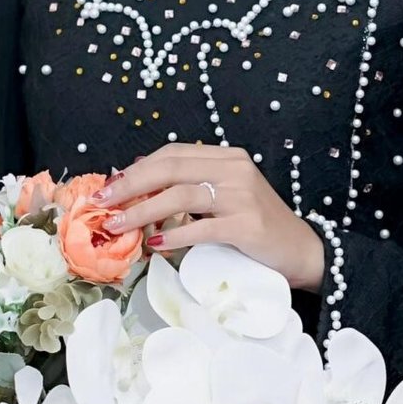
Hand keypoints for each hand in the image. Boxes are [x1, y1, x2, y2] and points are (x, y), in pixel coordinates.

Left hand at [99, 144, 325, 292]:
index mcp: (228, 157)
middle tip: (102, 202)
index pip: (174, 153)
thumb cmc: (257, 226)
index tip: (110, 185)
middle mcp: (235, 169)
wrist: (300, 250)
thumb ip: (192, 184)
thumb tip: (139, 177)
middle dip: (130, 185)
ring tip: (118, 226)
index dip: (138, 168)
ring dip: (142, 211)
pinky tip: (154, 245)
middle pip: (171, 168)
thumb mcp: (225, 195)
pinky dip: (173, 236)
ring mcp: (242, 196)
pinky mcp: (246, 225)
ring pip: (180, 195)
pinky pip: (200, 228)